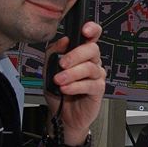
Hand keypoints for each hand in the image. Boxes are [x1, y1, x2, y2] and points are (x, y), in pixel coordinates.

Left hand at [44, 20, 105, 143]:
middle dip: (76, 55)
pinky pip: (90, 84)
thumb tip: (63, 41)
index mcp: (82, 54)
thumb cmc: (58, 92)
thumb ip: (53, 54)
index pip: (92, 36)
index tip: (85, 30)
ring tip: (59, 81)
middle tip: (62, 64)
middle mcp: (92, 62)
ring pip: (90, 67)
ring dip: (71, 74)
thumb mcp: (49, 70)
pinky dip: (75, 86)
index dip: (92, 30)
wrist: (61, 116)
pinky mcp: (98, 90)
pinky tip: (66, 89)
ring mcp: (96, 76)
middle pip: (92, 49)